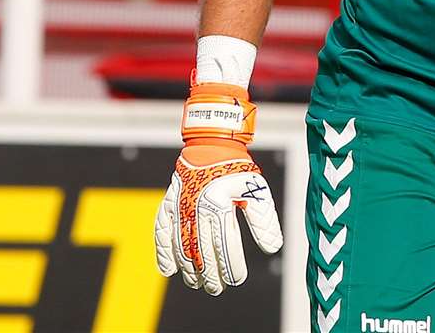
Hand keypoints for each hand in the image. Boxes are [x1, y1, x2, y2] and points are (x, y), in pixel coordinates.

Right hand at [154, 82, 282, 295]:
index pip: (225, 244)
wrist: (212, 144)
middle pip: (201, 250)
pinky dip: (163, 252)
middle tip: (216, 289)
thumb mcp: (257, 190)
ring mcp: (179, 206)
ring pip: (181, 246)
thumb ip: (264, 220)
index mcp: (219, 204)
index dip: (230, 265)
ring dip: (188, 268)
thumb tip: (273, 248)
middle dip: (209, 273)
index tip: (236, 279)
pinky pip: (161, 232)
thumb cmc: (238, 170)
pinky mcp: (168, 204)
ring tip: (197, 284)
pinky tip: (167, 270)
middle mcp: (196, 207)